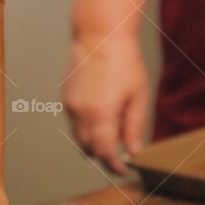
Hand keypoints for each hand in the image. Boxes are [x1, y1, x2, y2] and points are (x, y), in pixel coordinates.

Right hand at [62, 31, 148, 173]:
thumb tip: (133, 150)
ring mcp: (70, 106)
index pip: (105, 152)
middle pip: (89, 148)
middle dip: (103, 153)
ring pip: (79, 136)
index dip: (114, 165)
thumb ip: (134, 126)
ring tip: (112, 126)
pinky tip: (100, 110)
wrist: (99, 35)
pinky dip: (86, 125)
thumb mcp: (138, 95)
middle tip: (120, 151)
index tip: (122, 169)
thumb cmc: (122, 61)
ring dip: (94, 140)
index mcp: (101, 114)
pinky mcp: (66, 98)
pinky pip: (74, 121)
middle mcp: (81, 113)